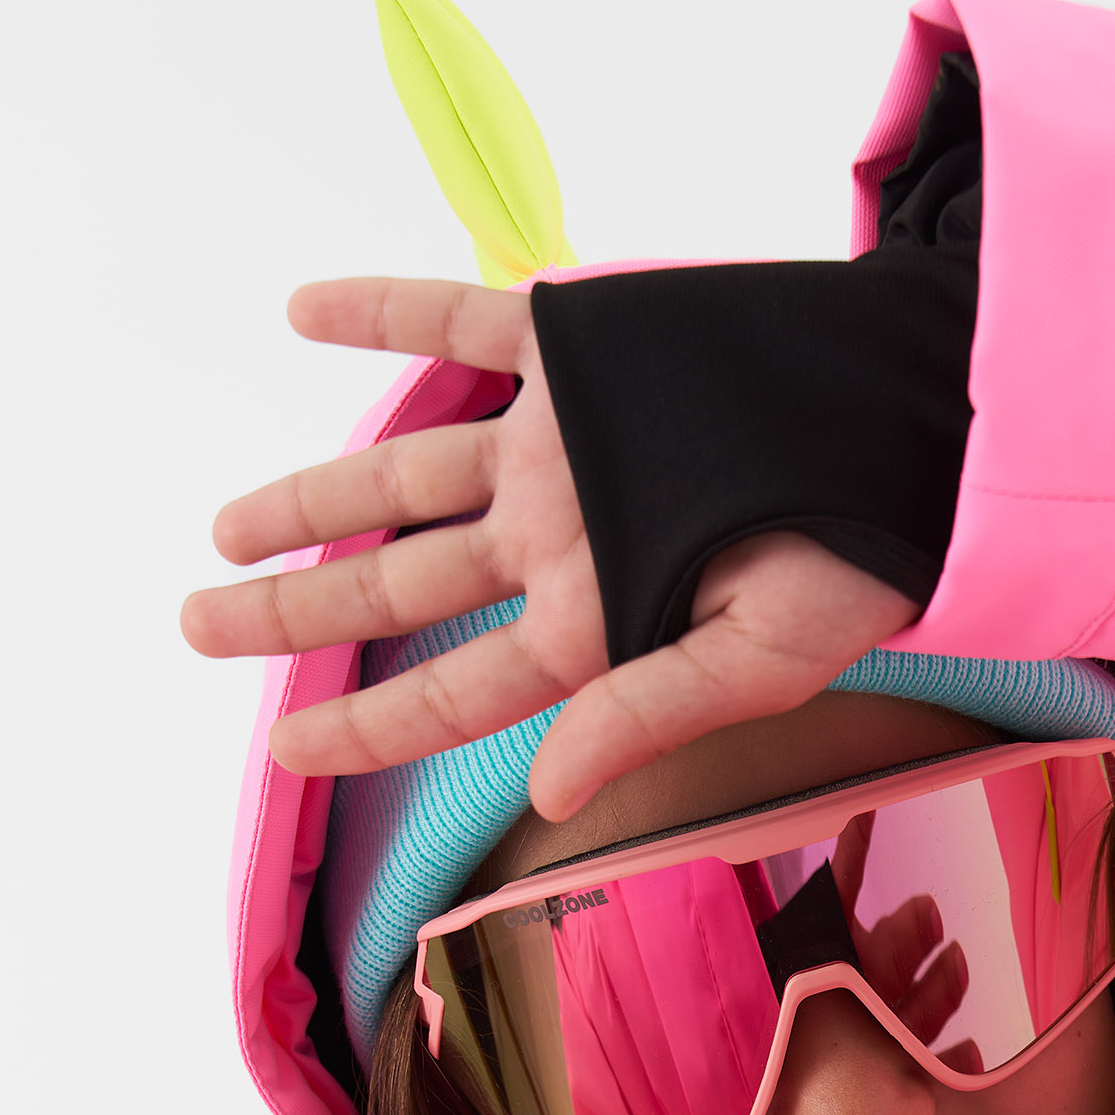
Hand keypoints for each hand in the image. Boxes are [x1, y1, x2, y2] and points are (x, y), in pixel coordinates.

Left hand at [179, 278, 916, 820]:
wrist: (914, 423)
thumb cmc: (858, 560)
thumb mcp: (761, 663)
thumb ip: (644, 719)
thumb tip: (543, 803)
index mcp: (595, 622)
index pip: (457, 694)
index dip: (367, 727)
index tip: (284, 748)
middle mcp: (558, 537)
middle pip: (402, 589)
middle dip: (296, 612)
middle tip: (200, 623)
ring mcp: (558, 443)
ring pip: (407, 476)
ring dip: (313, 496)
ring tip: (226, 524)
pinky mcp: (578, 345)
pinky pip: (456, 320)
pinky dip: (377, 311)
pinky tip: (299, 312)